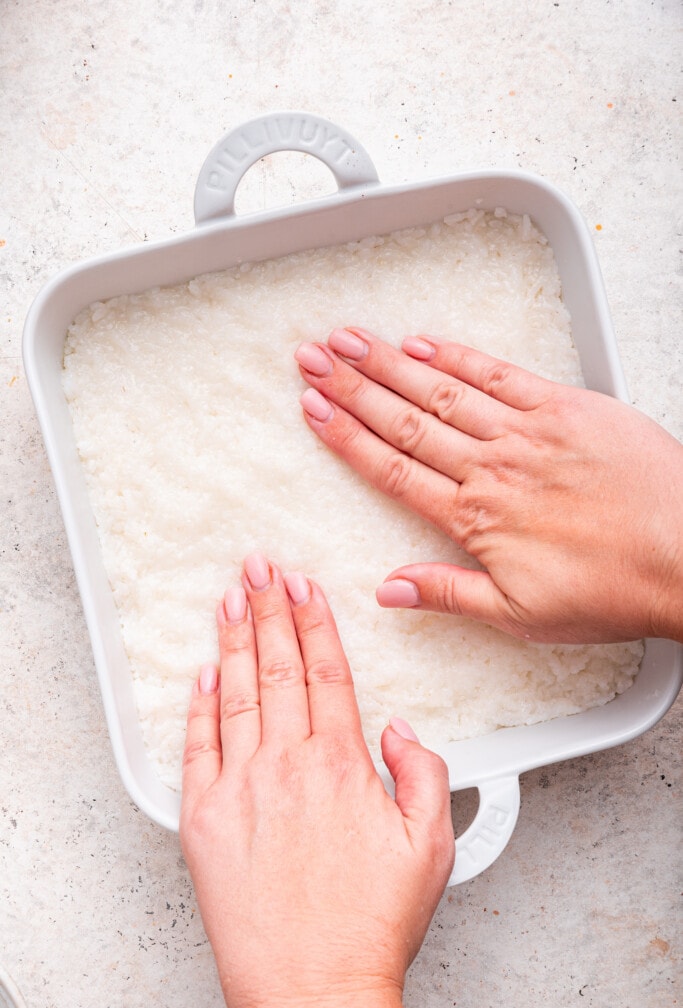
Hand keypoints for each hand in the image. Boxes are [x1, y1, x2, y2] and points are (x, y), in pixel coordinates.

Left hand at [180, 555, 453, 1007]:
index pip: (327, 672)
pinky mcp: (204, 820)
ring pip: (237, 695)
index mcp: (340, 765)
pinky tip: (203, 673)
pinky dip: (199, 705)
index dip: (315, 622)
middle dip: (269, 610)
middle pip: (279, 668)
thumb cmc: (370, 925)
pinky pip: (197, 747)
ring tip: (230, 599)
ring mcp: (240, 789)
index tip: (305, 587)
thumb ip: (426, 774)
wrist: (312, 990)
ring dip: (235, 641)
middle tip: (259, 567)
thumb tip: (402, 729)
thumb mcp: (431, 847)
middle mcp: (286, 766)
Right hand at [295, 328, 682, 643]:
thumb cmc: (613, 589)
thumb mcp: (521, 614)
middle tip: (311, 360)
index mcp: (476, 518)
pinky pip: (500, 374)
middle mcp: (492, 468)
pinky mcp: (566, 407)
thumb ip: (448, 594)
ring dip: (389, 363)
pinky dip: (459, 355)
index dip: (347, 436)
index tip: (314, 410)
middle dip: (351, 387)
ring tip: (348, 340)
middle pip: (406, 420)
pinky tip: (423, 341)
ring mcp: (528, 432)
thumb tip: (388, 588)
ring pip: (442, 390)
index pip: (394, 469)